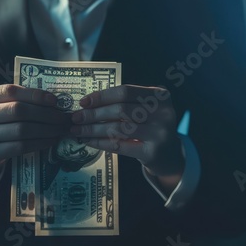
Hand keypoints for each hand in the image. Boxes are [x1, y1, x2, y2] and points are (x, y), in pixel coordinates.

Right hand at [0, 84, 70, 189]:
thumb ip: (19, 98)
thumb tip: (54, 100)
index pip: (9, 91)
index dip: (34, 95)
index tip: (54, 100)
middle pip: (17, 111)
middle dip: (45, 114)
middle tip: (63, 117)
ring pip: (21, 130)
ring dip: (46, 129)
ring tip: (61, 128)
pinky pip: (20, 147)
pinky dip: (39, 142)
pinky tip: (51, 140)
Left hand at [70, 85, 184, 180]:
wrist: (169, 154)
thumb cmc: (150, 125)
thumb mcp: (145, 108)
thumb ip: (124, 102)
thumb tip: (87, 103)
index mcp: (160, 95)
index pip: (125, 91)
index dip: (102, 96)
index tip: (83, 102)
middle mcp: (163, 113)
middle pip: (120, 110)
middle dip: (94, 114)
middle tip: (76, 118)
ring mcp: (159, 133)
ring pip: (118, 128)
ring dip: (93, 129)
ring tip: (77, 130)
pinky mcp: (152, 152)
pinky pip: (120, 145)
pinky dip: (101, 142)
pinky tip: (89, 141)